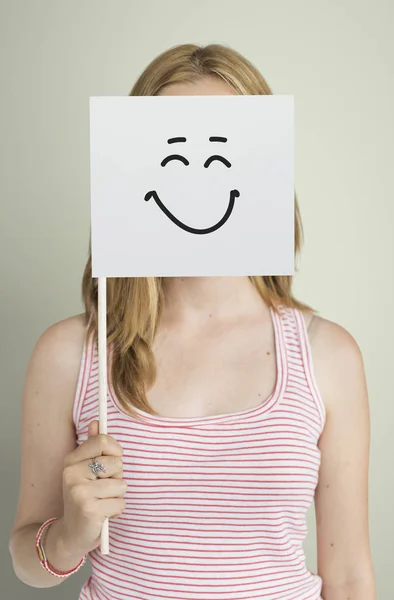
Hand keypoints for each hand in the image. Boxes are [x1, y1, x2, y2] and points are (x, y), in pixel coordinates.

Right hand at [58, 420, 125, 554]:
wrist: (70, 534)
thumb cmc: (83, 498)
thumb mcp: (84, 471)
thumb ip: (92, 447)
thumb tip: (97, 422)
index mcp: (71, 461)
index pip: (102, 441)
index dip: (114, 450)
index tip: (112, 461)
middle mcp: (72, 474)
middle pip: (115, 462)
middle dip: (117, 476)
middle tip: (103, 489)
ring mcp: (80, 492)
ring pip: (121, 484)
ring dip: (117, 496)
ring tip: (102, 503)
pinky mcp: (90, 509)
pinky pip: (120, 503)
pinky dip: (116, 511)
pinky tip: (103, 516)